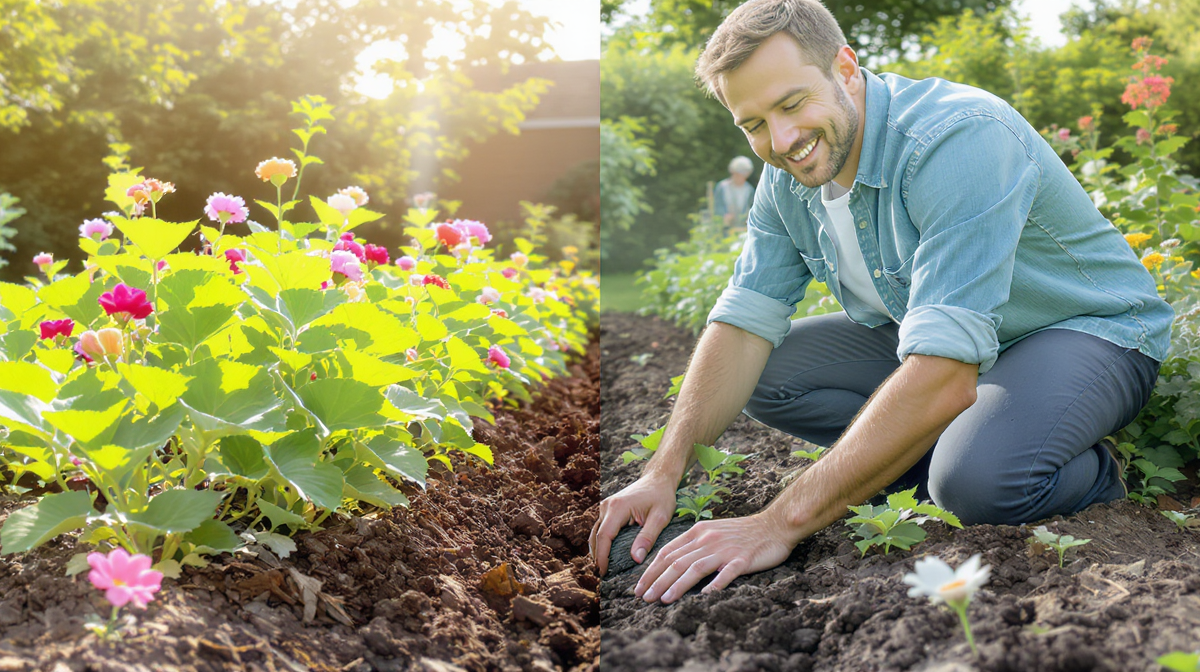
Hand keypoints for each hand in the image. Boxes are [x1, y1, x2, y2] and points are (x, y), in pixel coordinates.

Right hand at [589, 473, 678, 575]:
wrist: (658, 478)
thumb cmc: (661, 496)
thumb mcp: (660, 517)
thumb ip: (648, 537)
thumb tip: (636, 559)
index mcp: (617, 507)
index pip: (604, 536)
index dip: (601, 557)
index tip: (603, 573)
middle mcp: (607, 506)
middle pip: (596, 536)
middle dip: (596, 557)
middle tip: (601, 578)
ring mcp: (605, 506)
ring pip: (595, 533)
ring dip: (597, 551)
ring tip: (602, 570)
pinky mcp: (608, 509)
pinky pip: (600, 528)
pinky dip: (601, 543)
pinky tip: (606, 556)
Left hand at [634, 511, 794, 603]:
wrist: (773, 525)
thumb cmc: (741, 532)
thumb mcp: (712, 531)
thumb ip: (693, 545)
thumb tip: (670, 563)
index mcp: (697, 532)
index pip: (667, 552)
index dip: (651, 570)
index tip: (639, 586)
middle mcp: (707, 540)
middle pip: (676, 562)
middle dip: (657, 581)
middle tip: (644, 598)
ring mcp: (724, 550)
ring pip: (694, 568)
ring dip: (676, 585)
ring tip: (663, 600)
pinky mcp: (742, 559)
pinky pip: (726, 574)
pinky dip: (713, 585)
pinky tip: (703, 597)